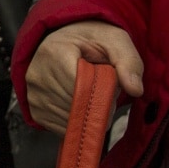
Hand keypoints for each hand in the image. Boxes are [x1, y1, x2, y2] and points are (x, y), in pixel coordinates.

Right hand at [25, 21, 144, 133]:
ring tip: (89, 94)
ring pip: (70, 121)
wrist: (66, 39)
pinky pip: (61, 128)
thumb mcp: (115, 41)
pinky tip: (79, 103)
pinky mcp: (34, 109)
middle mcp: (37, 74)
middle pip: (76, 108)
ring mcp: (33, 93)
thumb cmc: (91, 40)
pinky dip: (77, 122)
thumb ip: (129, 62)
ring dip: (88, 115)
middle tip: (103, 91)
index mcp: (54, 52)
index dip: (103, 97)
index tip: (112, 89)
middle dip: (97, 106)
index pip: (81, 90)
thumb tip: (135, 89)